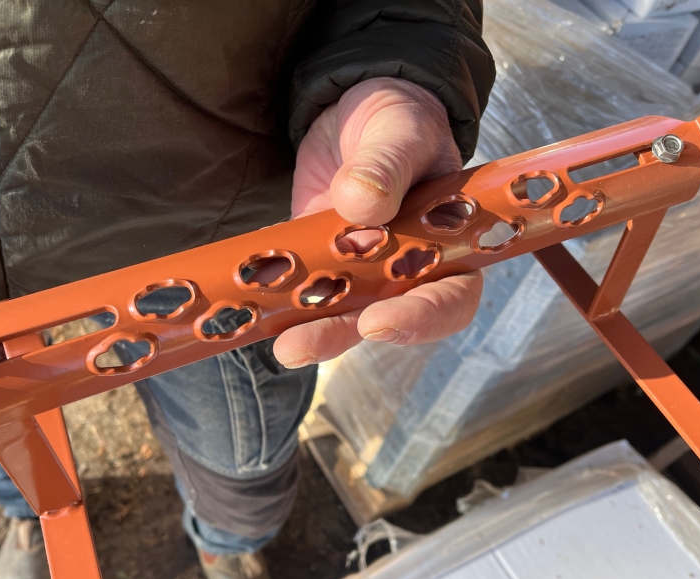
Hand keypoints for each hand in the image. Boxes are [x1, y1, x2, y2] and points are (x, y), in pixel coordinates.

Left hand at [272, 77, 482, 367]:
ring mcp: (358, 272)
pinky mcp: (317, 263)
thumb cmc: (399, 123)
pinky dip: (275, 300)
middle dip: (341, 335)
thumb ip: (386, 166)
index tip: (378, 321)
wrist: (358, 112)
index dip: (421, 318)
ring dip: (307, 331)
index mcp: (448, 246)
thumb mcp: (400, 132)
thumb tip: (361, 203)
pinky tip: (250, 308)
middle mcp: (406, 271)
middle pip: (385, 320)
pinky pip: (299, 290)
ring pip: (338, 315)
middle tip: (301, 345)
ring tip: (277, 343)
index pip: (450, 297)